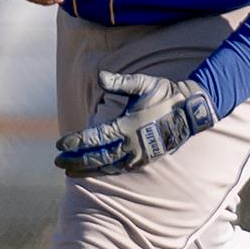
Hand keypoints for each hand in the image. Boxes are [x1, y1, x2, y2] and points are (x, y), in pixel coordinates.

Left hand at [54, 70, 215, 175]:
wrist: (191, 111)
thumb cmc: (165, 94)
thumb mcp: (144, 83)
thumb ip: (121, 82)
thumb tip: (101, 77)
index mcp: (129, 125)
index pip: (97, 137)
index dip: (77, 141)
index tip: (60, 144)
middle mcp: (133, 144)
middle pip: (98, 156)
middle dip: (76, 160)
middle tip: (58, 161)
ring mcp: (139, 155)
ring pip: (108, 166)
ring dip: (87, 169)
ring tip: (69, 171)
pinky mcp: (145, 160)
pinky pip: (120, 169)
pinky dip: (104, 171)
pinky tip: (93, 171)